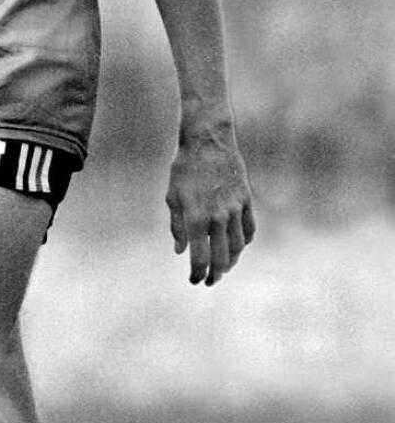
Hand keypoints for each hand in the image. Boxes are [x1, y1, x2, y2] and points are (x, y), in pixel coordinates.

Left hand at [165, 134, 254, 285]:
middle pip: (222, 259)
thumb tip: (180, 251)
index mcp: (196, 218)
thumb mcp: (173, 196)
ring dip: (231, 262)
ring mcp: (235, 209)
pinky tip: (236, 246)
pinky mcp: (246, 200)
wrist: (208, 141)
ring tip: (223, 268)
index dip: (197, 274)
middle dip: (215, 275)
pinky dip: (244, 243)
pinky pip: (249, 229)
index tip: (195, 280)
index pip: (200, 259)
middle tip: (209, 281)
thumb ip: (177, 226)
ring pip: (238, 247)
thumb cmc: (184, 168)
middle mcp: (218, 217)